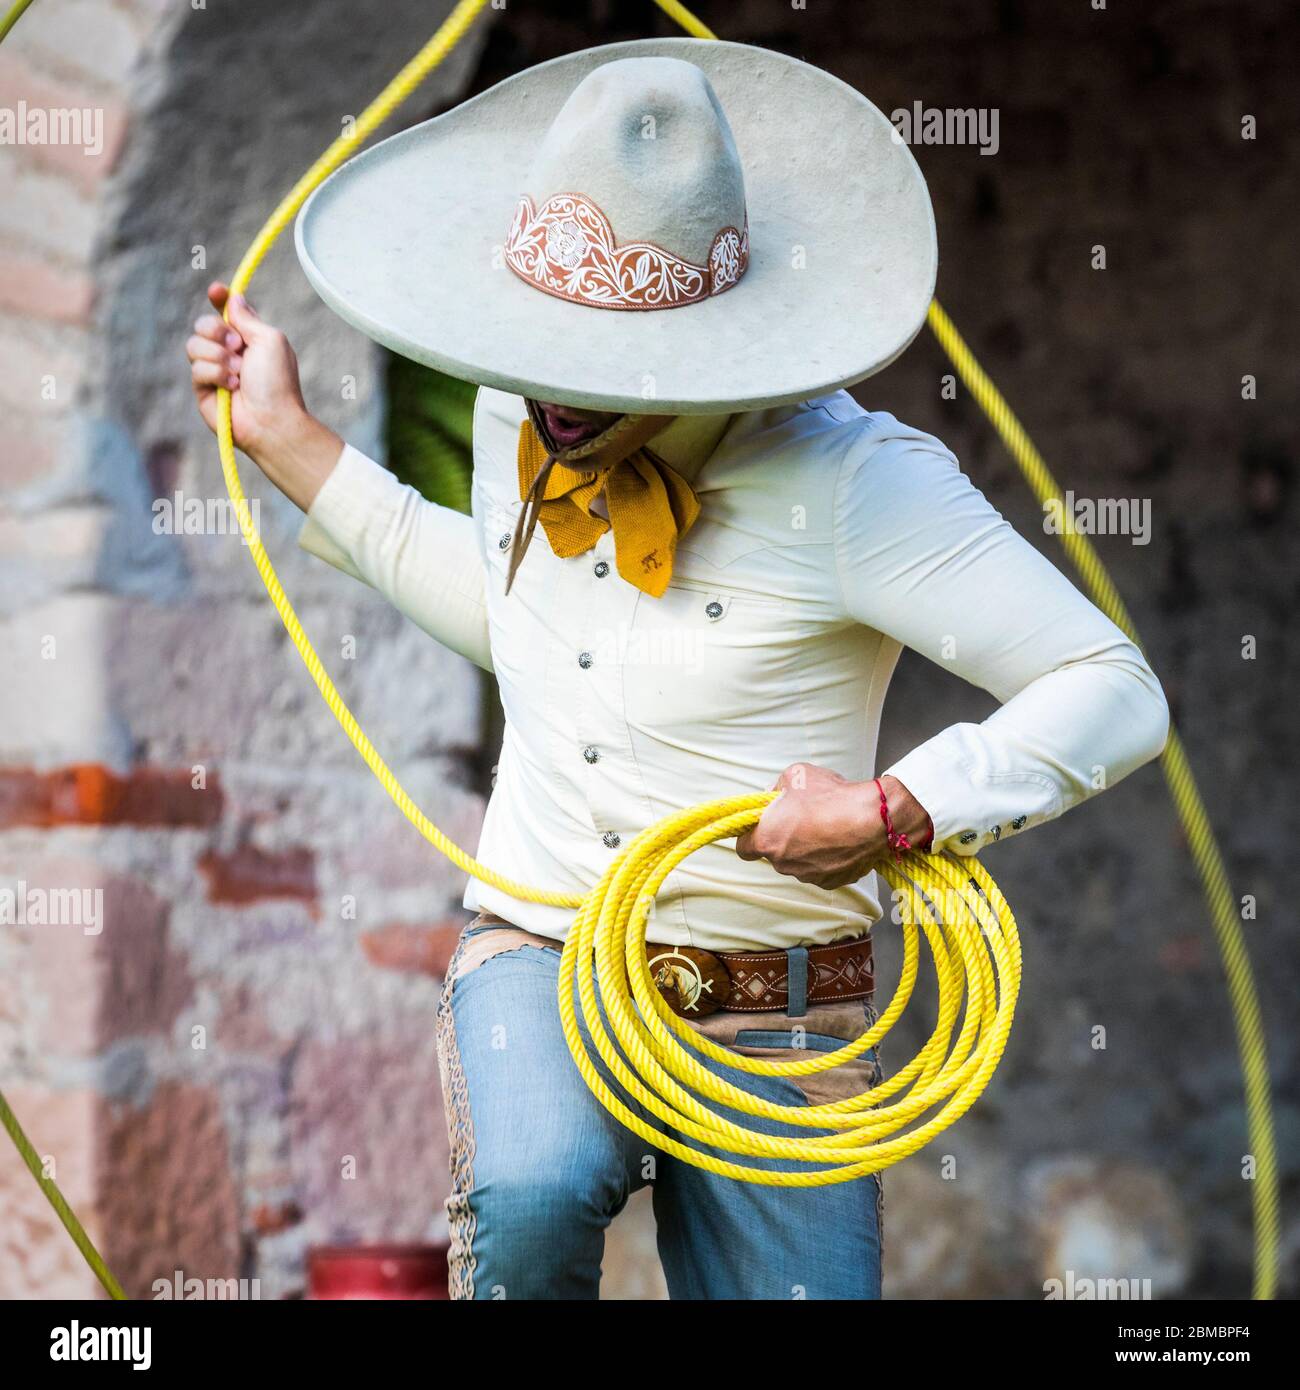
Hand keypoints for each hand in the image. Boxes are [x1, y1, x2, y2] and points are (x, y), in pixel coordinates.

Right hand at [186, 282, 341, 509]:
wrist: (271, 420)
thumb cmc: (277, 382)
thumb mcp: (270, 340)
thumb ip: (248, 318)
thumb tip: (234, 298)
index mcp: (248, 339)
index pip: (226, 313)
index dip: (218, 299)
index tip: (216, 291)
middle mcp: (229, 353)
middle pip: (203, 324)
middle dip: (216, 330)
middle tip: (237, 345)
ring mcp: (214, 371)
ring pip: (194, 344)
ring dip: (218, 356)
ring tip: (238, 373)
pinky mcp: (203, 389)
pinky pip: (196, 368)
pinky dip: (215, 374)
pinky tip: (232, 388)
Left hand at [735, 765, 931, 890]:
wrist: (873, 818)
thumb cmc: (831, 795)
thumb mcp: (794, 775)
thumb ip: (776, 788)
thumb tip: (773, 796)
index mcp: (768, 840)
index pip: (743, 848)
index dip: (749, 836)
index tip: (760, 826)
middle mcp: (783, 863)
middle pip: (774, 853)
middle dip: (783, 838)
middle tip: (800, 818)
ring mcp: (808, 875)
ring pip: (799, 862)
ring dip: (806, 847)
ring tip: (825, 825)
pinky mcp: (831, 882)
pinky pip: (821, 868)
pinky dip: (827, 857)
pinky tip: (839, 838)